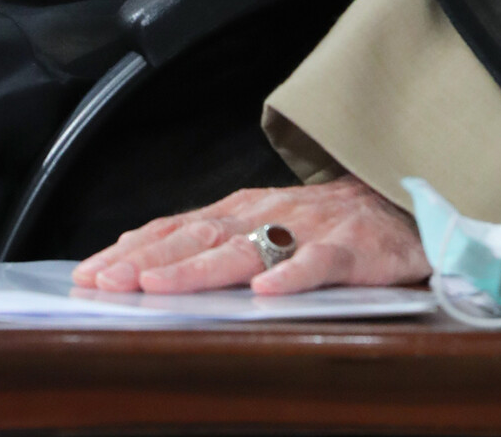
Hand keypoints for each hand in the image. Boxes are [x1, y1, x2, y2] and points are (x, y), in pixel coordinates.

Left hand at [72, 174, 430, 295]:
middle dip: (149, 259)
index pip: (182, 226)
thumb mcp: (272, 225)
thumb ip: (219, 242)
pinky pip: (323, 263)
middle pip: (203, 235)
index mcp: (250, 209)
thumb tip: (145, 266)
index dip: (135, 248)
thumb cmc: (335, 224)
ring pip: (251, 246)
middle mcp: (275, 211)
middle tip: (104, 282)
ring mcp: (315, 227)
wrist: (413, 208)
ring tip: (158, 286)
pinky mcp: (357, 248)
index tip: (87, 272)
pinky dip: (294, 275)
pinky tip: (267, 292)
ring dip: (201, 267)